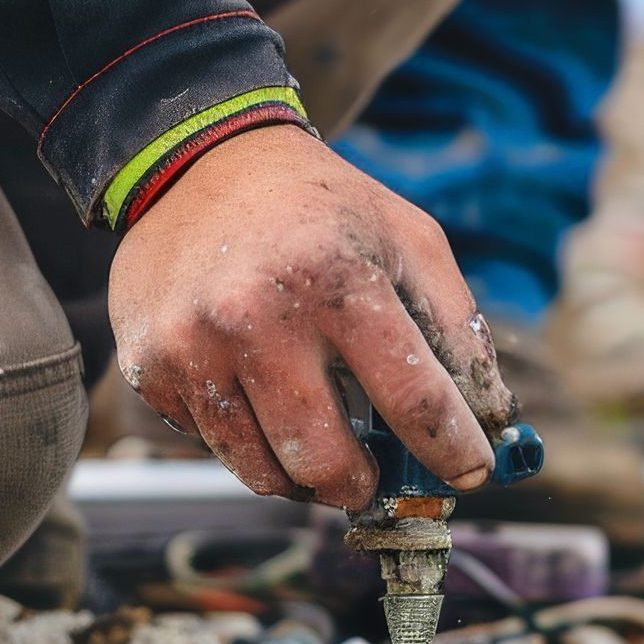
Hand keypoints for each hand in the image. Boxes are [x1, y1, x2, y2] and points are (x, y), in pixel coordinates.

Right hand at [108, 126, 515, 508]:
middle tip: (375, 477)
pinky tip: (260, 397)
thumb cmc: (323, 210)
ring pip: (263, 473)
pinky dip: (250, 443)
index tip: (471, 475)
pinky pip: (215, 447)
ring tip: (321, 444)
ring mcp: (193, 347)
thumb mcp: (409, 240)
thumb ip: (458, 330)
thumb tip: (494, 423)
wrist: (196, 160)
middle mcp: (255, 317)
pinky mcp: (150, 368)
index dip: (452, 450)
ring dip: (305, 476)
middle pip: (325, 460)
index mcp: (336, 279)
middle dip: (363, 484)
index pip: (412, 397)